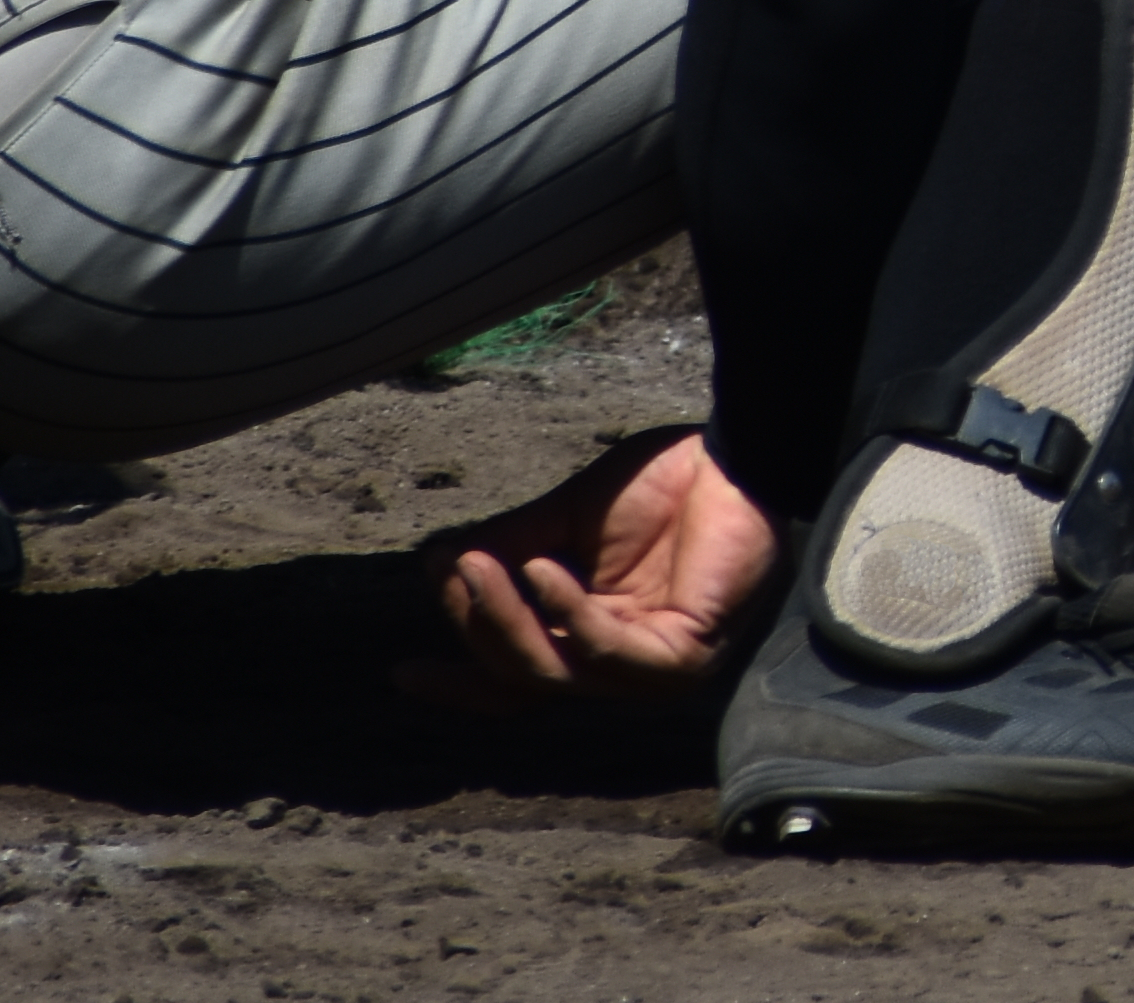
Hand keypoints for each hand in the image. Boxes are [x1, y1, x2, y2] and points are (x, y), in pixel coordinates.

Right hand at [400, 424, 783, 717]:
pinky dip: (567, 612)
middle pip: (524, 676)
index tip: (402, 672)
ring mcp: (650, 671)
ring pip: (555, 670)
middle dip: (477, 627)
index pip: (516, 679)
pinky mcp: (681, 659)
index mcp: (588, 639)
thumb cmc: (659, 485)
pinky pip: (606, 652)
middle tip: (451, 571)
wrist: (731, 453)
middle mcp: (617, 668)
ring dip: (506, 619)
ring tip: (477, 566)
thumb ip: (506, 549)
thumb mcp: (563, 520)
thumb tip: (434, 566)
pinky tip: (543, 569)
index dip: (461, 681)